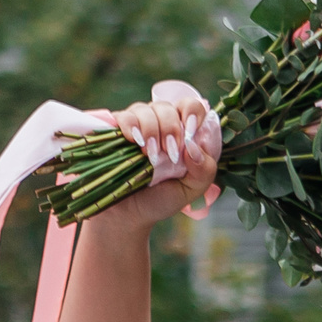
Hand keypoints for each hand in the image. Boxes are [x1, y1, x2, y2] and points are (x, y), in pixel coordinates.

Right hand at [87, 97, 220, 238]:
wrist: (128, 215)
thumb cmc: (160, 200)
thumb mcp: (191, 190)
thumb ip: (205, 170)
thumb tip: (194, 145)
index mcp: (182, 133)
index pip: (191, 106)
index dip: (192, 114)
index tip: (189, 134)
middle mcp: (160, 124)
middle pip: (167, 107)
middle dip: (170, 128)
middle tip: (169, 154)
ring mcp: (137, 125)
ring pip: (146, 109)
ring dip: (151, 130)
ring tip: (149, 155)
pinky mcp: (116, 131)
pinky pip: (124, 116)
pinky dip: (130, 126)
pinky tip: (133, 142)